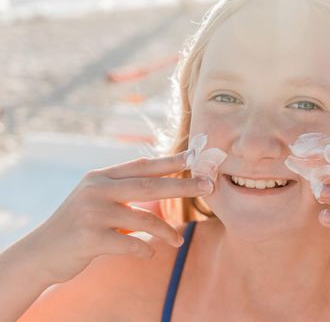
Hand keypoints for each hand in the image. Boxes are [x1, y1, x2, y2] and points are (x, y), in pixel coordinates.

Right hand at [17, 151, 212, 283]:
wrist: (41, 253)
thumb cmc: (79, 225)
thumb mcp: (97, 199)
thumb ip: (124, 190)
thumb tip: (165, 182)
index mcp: (101, 177)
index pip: (142, 165)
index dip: (171, 160)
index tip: (195, 157)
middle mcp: (97, 190)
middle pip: (150, 184)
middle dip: (183, 185)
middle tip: (208, 185)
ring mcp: (93, 213)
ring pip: (144, 218)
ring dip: (166, 231)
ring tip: (177, 241)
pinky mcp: (90, 238)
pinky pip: (131, 243)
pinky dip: (145, 250)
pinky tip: (149, 253)